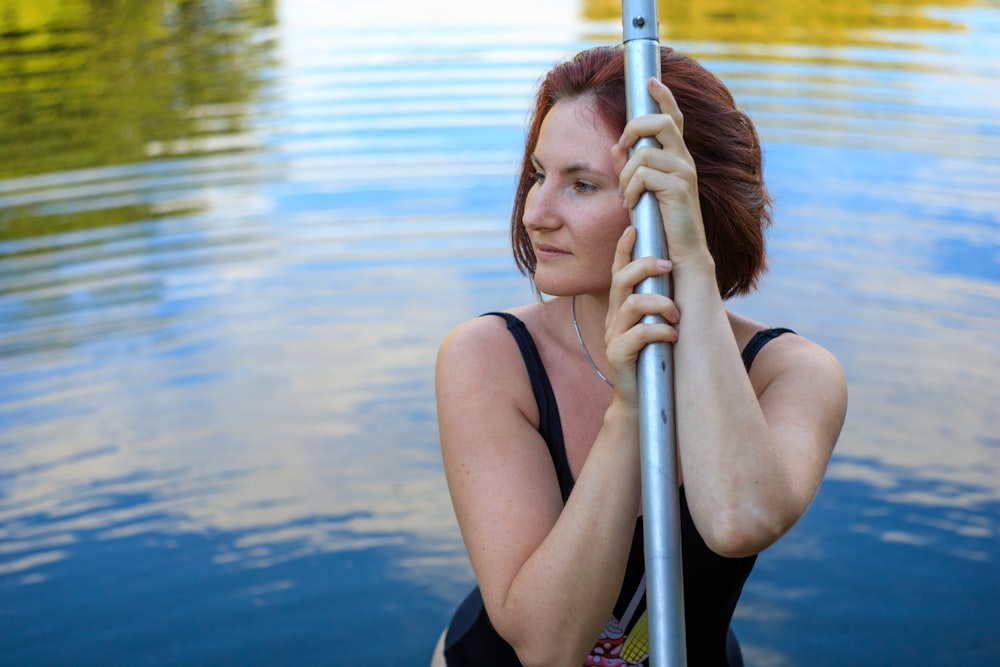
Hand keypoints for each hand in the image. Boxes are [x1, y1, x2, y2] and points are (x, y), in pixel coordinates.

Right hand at [604, 226, 678, 405]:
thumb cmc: (654, 360)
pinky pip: (638, 335)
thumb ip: (660, 302)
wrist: (640, 402)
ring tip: (676, 314)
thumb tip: (679, 274)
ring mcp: (614, 336)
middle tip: (668, 265)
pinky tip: (673, 336)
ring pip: (631, 304)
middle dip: (645, 266)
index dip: (624, 248)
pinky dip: (659, 331)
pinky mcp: (618, 356)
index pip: (618, 270)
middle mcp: (615, 318)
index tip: (634, 227)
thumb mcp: (655, 325)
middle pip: (621, 279)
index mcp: (622, 308)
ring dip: (659, 303)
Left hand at [611, 77, 708, 264]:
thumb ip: (629, 168)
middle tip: (621, 148)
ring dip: (626, 174)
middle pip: (659, 122)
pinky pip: (643, 174)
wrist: (679, 256)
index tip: (650, 81)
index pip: (672, 118)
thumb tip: (615, 148)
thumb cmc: (660, 226)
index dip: (663, 96)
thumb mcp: (641, 192)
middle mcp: (683, 160)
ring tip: (625, 196)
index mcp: (676, 158)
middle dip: (633, 128)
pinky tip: (630, 206)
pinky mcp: (678, 189)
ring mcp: (683, 173)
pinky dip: (629, 190)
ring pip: (644, 152)